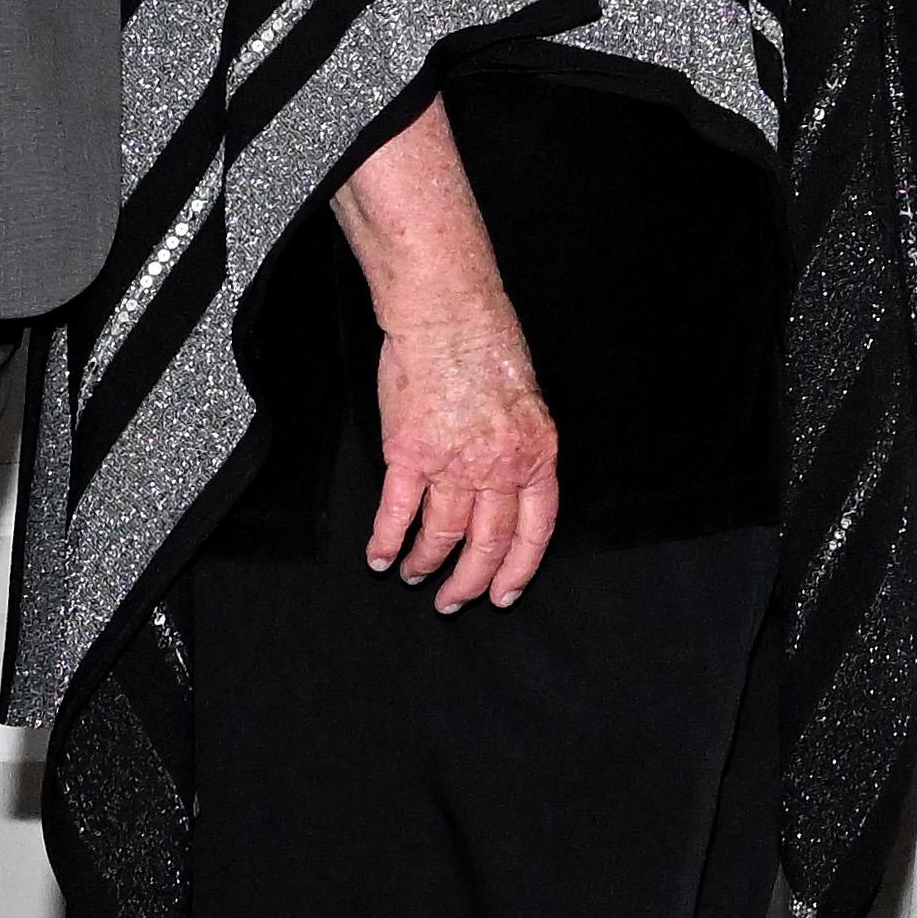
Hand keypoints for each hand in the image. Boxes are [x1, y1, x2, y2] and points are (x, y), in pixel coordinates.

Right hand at [367, 294, 561, 609]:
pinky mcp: (410, 454)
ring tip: (414, 575)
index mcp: (535, 455)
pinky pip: (398, 511)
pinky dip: (387, 539)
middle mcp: (499, 467)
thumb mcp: (527, 402)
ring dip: (426, 562)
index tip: (504, 593)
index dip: (519, 570)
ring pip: (442, 534)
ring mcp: (454, 463)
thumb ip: (519, 448)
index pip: (535, 531)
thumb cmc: (488, 345)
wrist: (449, 316)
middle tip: (453, 601)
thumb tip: (506, 482)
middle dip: (469, 580)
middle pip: (488, 543)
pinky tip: (380, 556)